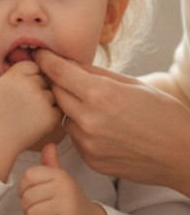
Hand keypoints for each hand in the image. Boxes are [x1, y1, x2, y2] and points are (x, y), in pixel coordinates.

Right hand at [0, 55, 60, 180]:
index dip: (27, 76)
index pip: (33, 65)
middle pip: (43, 79)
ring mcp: (41, 101)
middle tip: (22, 103)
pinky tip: (34, 121)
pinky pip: (57, 109)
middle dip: (37, 88)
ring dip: (44, 101)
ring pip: (52, 94)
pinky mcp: (50, 117)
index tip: (20, 88)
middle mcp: (30, 85)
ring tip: (28, 113)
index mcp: (15, 75)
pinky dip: (49, 115)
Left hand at [19, 142, 110, 214]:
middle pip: (26, 198)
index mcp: (60, 175)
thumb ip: (50, 164)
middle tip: (41, 210)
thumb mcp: (61, 181)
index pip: (27, 177)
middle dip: (27, 208)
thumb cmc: (69, 201)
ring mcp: (68, 207)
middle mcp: (65, 188)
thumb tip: (48, 144)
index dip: (23, 189)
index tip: (33, 195)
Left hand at [36, 48, 189, 193]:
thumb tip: (69, 64)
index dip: (45, 60)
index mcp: (101, 95)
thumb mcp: (132, 84)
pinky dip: (81, 129)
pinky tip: (102, 128)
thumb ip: (96, 74)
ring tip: (97, 108)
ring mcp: (88, 143)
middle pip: (56, 94)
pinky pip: (74, 137)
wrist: (184, 155)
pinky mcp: (91, 160)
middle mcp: (89, 120)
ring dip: (71, 109)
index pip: (58, 72)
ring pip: (64, 117)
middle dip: (59, 84)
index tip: (39, 54)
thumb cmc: (164, 116)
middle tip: (68, 79)